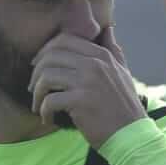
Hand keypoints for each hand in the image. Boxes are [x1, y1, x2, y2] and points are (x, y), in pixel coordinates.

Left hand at [29, 26, 145, 148]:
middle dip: (36, 72)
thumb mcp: (123, 73)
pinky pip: (50, 100)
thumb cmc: (124, 107)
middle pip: (51, 56)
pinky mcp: (82, 102)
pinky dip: (43, 111)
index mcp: (102, 55)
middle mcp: (95, 64)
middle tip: (34, 88)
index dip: (45, 52)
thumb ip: (113, 50)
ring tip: (39, 105)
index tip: (39, 66)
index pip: (64, 40)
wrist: (131, 136)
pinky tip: (48, 119)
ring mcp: (88, 82)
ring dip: (37, 92)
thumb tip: (108, 28)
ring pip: (46, 76)